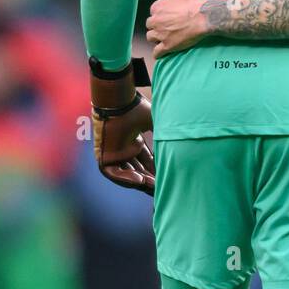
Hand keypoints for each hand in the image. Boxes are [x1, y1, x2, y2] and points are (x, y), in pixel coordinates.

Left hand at [89, 61, 153, 194]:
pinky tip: (139, 180)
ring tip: (152, 184)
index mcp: (132, 138)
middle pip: (136, 168)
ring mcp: (112, 152)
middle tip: (161, 184)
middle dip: (149, 177)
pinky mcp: (103, 155)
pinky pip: (113, 173)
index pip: (145, 158)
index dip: (154, 167)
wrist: (119, 103)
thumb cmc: (137, 110)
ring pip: (126, 173)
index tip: (165, 174)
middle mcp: (122, 146)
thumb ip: (166, 134)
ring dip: (139, 180)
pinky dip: (125, 178)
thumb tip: (185, 142)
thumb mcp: (156, 124)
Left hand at [147, 0, 210, 56]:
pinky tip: (159, 53)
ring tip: (163, 38)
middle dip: (156, 25)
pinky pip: (157, 52)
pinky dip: (157, 53)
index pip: (153, 11)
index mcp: (157, 7)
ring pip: (151, 37)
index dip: (160, 13)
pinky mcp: (167, 46)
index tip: (167, 15)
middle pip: (150, 25)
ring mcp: (161, 34)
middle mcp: (156, 21)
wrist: (203, 17)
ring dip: (155, 38)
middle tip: (166, 27)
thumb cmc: (193, 2)